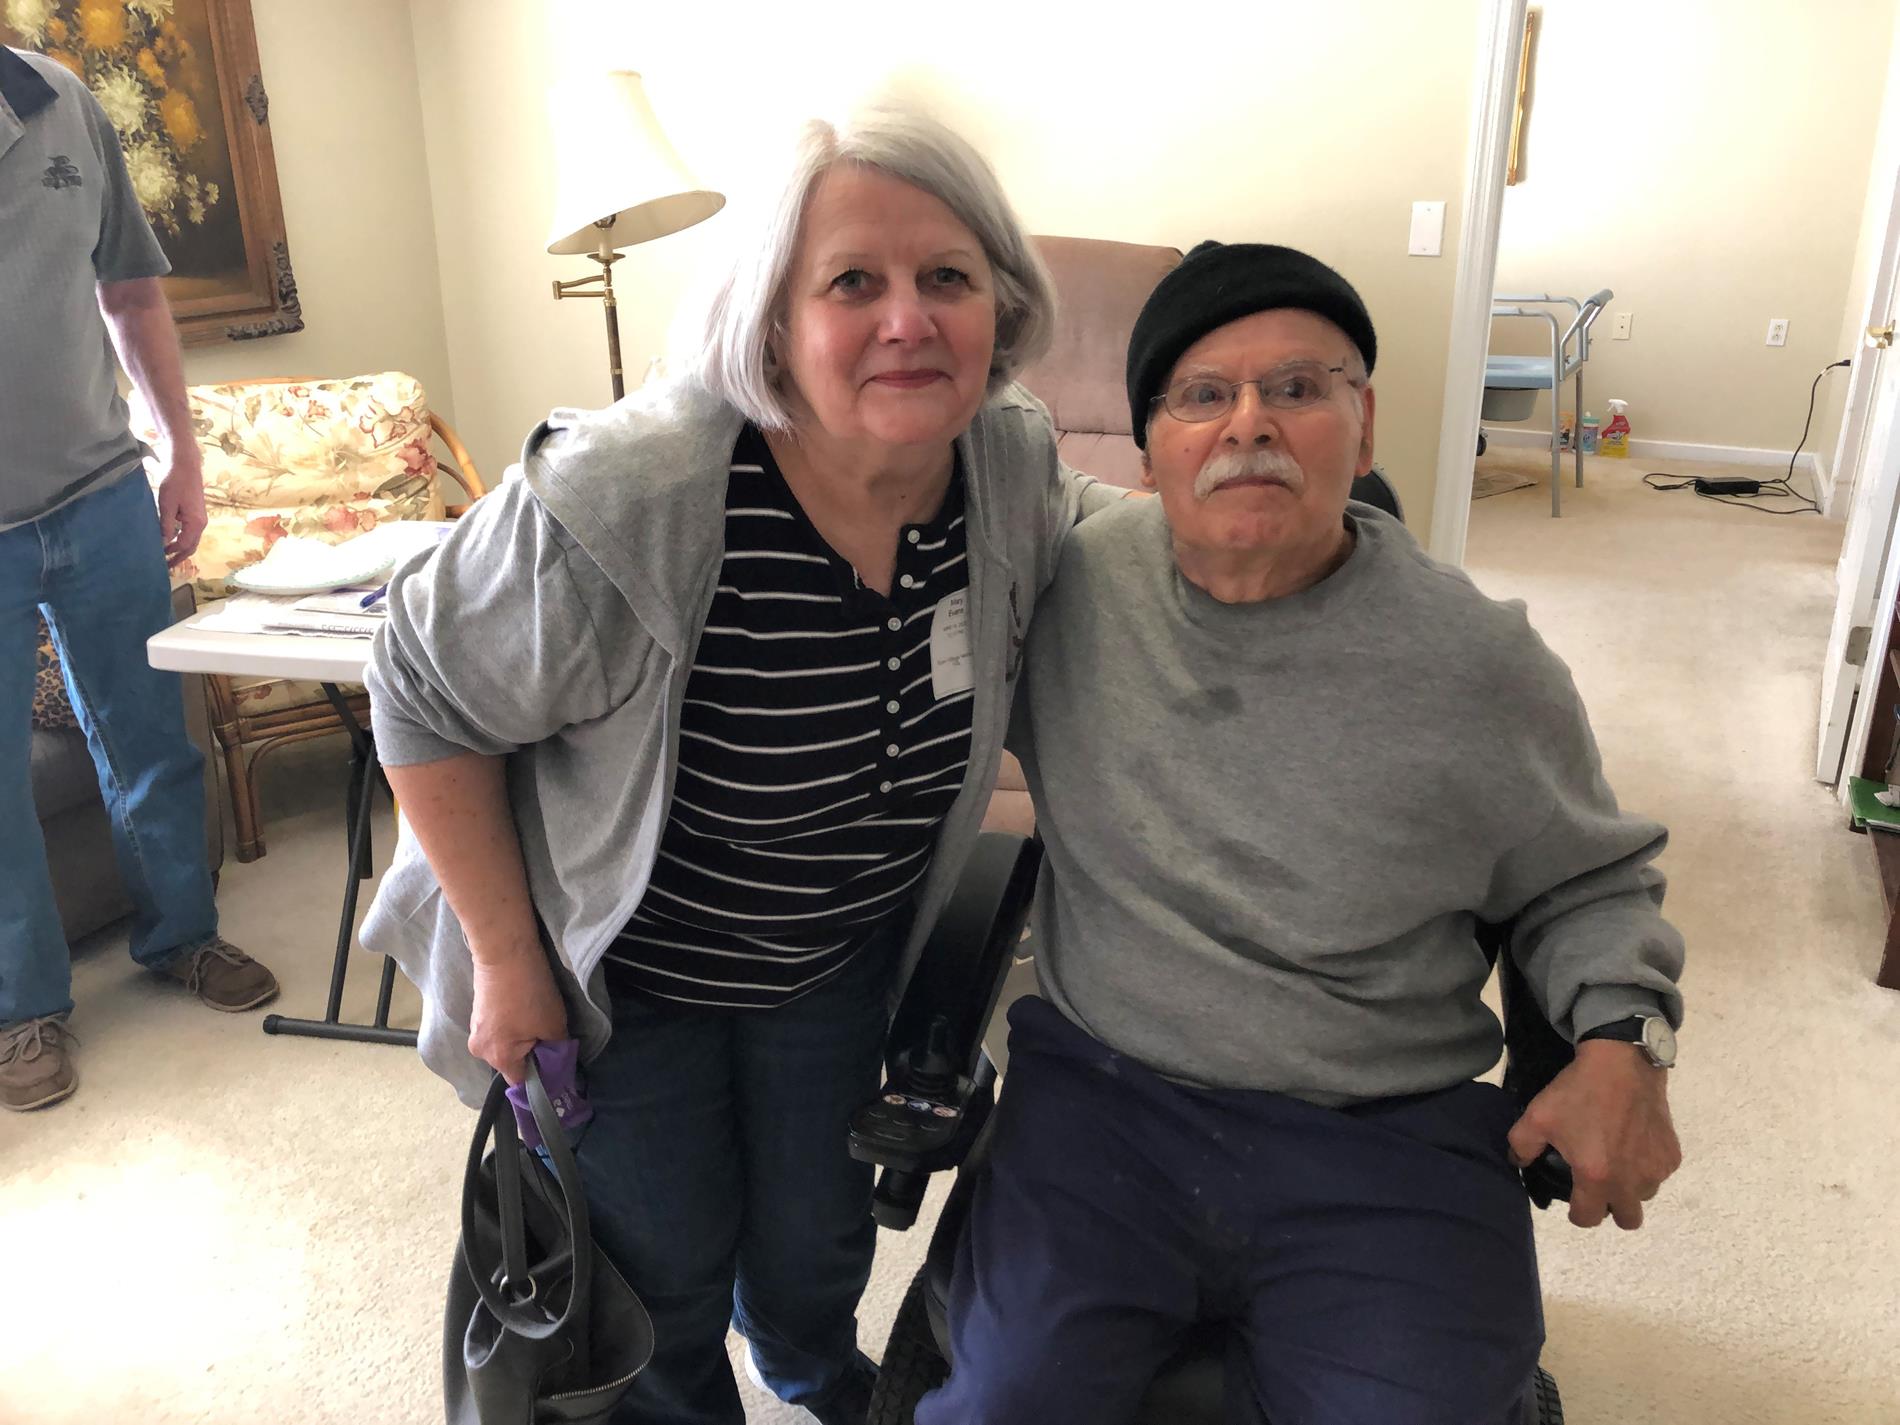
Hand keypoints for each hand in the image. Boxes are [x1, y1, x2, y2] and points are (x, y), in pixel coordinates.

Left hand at [152, 445, 206, 566]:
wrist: (186, 464)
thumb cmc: (175, 482)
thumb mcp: (167, 505)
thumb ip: (166, 525)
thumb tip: (163, 543)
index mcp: (195, 523)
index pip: (185, 545)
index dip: (173, 554)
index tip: (160, 560)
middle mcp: (201, 523)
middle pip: (192, 546)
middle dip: (179, 557)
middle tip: (166, 566)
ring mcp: (200, 518)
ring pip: (191, 540)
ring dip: (180, 548)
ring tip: (167, 555)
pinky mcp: (196, 513)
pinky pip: (190, 532)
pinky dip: (181, 539)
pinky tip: (171, 539)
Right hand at [468, 946, 569, 1083]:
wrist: (504, 950)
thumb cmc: (530, 991)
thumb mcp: (553, 1025)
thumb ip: (556, 1052)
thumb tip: (558, 1065)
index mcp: (498, 1058)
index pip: (522, 1082)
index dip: (542, 1076)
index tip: (557, 1063)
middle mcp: (480, 1050)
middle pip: (513, 1063)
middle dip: (532, 1053)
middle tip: (549, 1032)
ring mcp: (475, 1030)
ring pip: (506, 1045)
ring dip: (523, 1037)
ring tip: (535, 1015)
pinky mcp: (477, 1013)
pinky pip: (499, 1030)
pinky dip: (512, 1024)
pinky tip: (523, 1007)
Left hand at [1507, 1039, 1681, 1229]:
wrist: (1622, 1062)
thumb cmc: (1578, 1091)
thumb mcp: (1537, 1117)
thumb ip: (1522, 1146)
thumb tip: (1518, 1163)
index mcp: (1596, 1177)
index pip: (1588, 1218)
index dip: (1576, 1213)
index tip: (1572, 1199)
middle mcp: (1631, 1180)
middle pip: (1627, 1219)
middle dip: (1611, 1209)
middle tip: (1597, 1184)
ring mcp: (1656, 1168)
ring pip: (1644, 1195)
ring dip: (1630, 1187)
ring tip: (1615, 1158)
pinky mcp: (1672, 1154)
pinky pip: (1659, 1172)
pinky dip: (1646, 1166)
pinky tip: (1632, 1142)